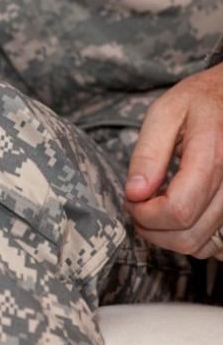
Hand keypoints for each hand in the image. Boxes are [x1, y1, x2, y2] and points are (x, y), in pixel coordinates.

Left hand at [124, 63, 222, 257]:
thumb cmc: (199, 100)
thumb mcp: (164, 113)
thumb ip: (148, 154)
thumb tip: (134, 193)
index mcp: (213, 156)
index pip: (178, 210)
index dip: (145, 215)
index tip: (130, 200)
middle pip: (189, 233)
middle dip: (152, 229)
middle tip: (136, 205)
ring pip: (203, 244)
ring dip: (169, 236)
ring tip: (153, 207)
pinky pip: (218, 243)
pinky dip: (193, 238)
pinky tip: (177, 216)